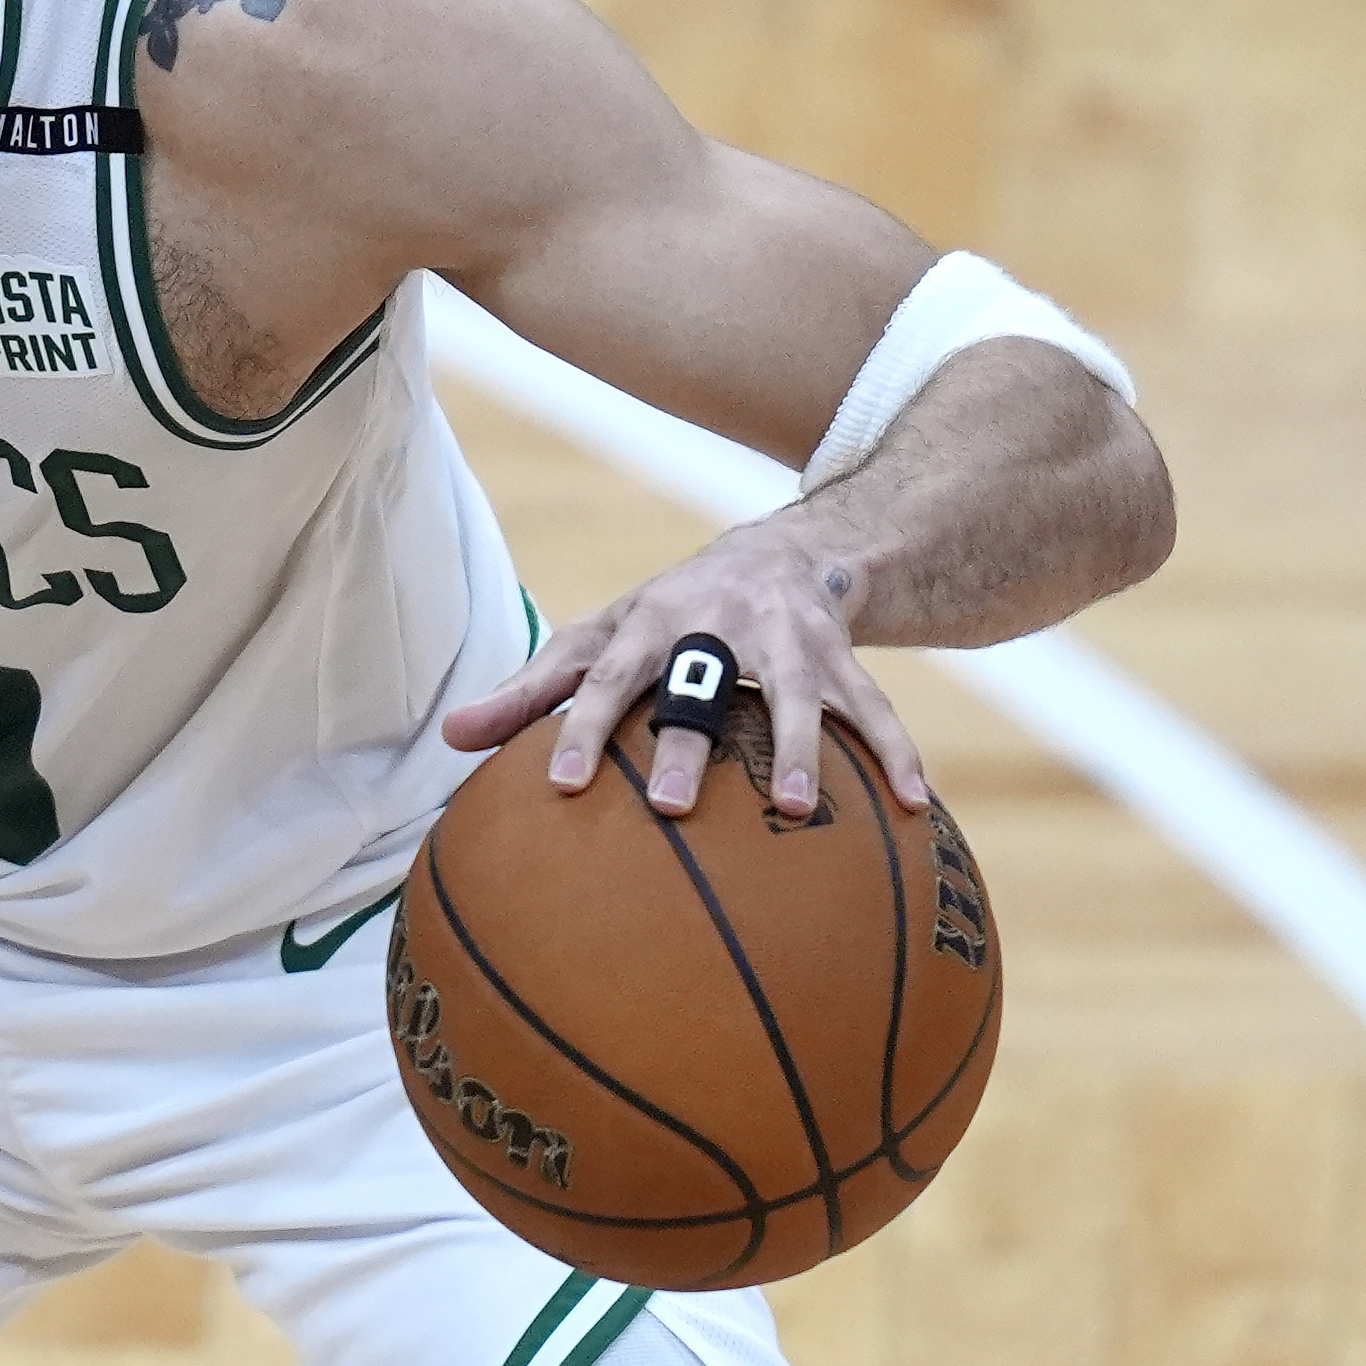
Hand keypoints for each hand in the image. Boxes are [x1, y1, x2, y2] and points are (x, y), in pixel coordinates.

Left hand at [438, 518, 930, 819]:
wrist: (783, 552)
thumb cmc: (669, 617)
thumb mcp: (601, 637)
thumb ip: (531, 691)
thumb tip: (449, 738)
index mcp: (650, 624)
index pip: (604, 676)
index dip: (578, 726)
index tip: (563, 786)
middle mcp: (718, 626)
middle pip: (699, 682)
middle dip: (685, 740)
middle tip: (668, 806)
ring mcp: (789, 640)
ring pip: (795, 695)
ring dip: (797, 751)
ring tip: (795, 813)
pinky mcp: (843, 656)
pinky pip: (874, 708)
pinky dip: (896, 754)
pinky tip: (917, 807)